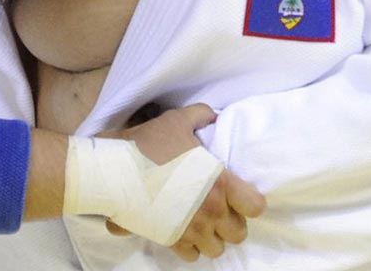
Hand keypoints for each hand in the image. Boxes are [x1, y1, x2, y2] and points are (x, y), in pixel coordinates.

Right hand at [104, 104, 266, 260]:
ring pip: (217, 248)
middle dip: (229, 221)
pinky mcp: (171, 240)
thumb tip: (212, 115)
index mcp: (219, 184)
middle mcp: (211, 212)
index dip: (248, 200)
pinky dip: (189, 246)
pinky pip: (192, 256)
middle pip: (238, 233)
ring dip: (210, 237)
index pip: (255, 206)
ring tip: (198, 222)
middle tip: (215, 208)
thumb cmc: (148, 144)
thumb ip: (200, 115)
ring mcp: (192, 230)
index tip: (236, 194)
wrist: (115, 170)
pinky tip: (180, 230)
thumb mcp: (175, 120)